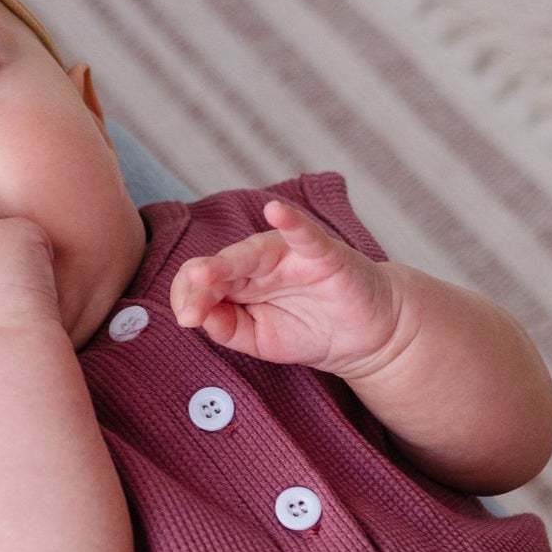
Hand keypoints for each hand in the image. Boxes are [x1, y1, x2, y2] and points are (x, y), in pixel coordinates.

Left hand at [169, 198, 406, 374]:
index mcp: (239, 281)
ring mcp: (289, 256)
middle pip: (220, 267)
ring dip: (226, 263)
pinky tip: (275, 211)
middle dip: (201, 287)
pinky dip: (291, 222)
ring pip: (251, 252)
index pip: (203, 282)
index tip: (187, 321)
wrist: (365, 338)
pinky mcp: (323, 255)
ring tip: (204, 274)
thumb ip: (227, 328)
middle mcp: (258, 263)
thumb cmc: (309, 331)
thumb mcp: (259, 340)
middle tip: (188, 311)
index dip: (189, 298)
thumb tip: (194, 317)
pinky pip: (305, 235)